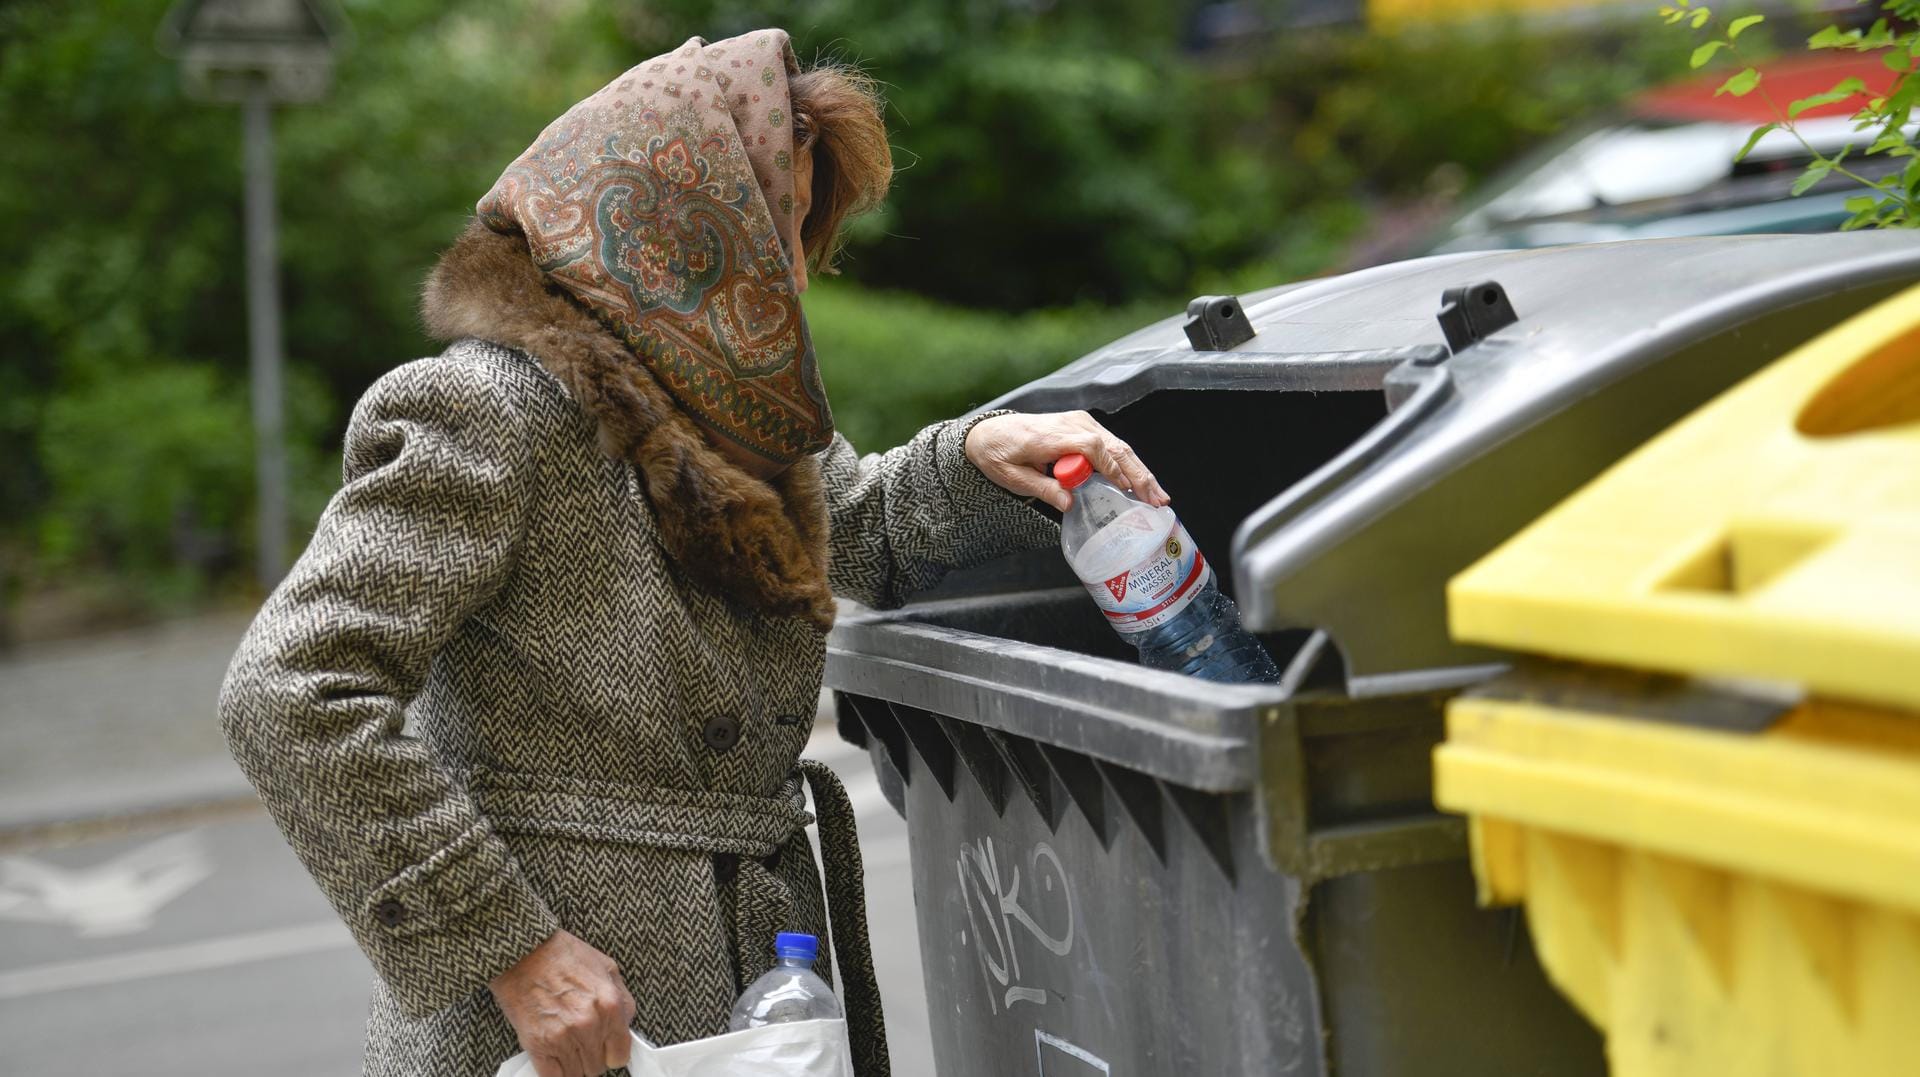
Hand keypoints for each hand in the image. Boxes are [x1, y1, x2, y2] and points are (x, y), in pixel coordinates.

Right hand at [490, 930, 637, 1076]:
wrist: (524, 952)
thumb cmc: (564, 956)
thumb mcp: (607, 968)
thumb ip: (623, 1000)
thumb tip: (626, 1026)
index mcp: (610, 1005)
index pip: (620, 1055)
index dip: (612, 1052)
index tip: (604, 1048)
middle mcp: (589, 1025)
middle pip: (597, 1067)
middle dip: (591, 1056)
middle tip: (580, 1041)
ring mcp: (563, 1037)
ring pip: (577, 1074)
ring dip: (572, 1064)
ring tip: (565, 1045)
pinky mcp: (538, 1045)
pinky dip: (555, 1073)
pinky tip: (553, 1060)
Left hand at [965, 411, 1169, 511]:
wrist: (990, 433)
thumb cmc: (999, 454)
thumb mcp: (1013, 477)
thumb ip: (1043, 488)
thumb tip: (1069, 503)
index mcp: (1053, 435)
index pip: (1091, 448)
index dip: (1112, 469)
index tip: (1127, 490)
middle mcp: (1072, 424)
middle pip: (1113, 447)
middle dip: (1138, 475)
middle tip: (1157, 500)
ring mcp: (1081, 423)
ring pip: (1118, 447)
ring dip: (1140, 471)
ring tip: (1158, 496)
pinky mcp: (1084, 427)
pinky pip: (1112, 446)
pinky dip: (1129, 465)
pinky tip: (1142, 482)